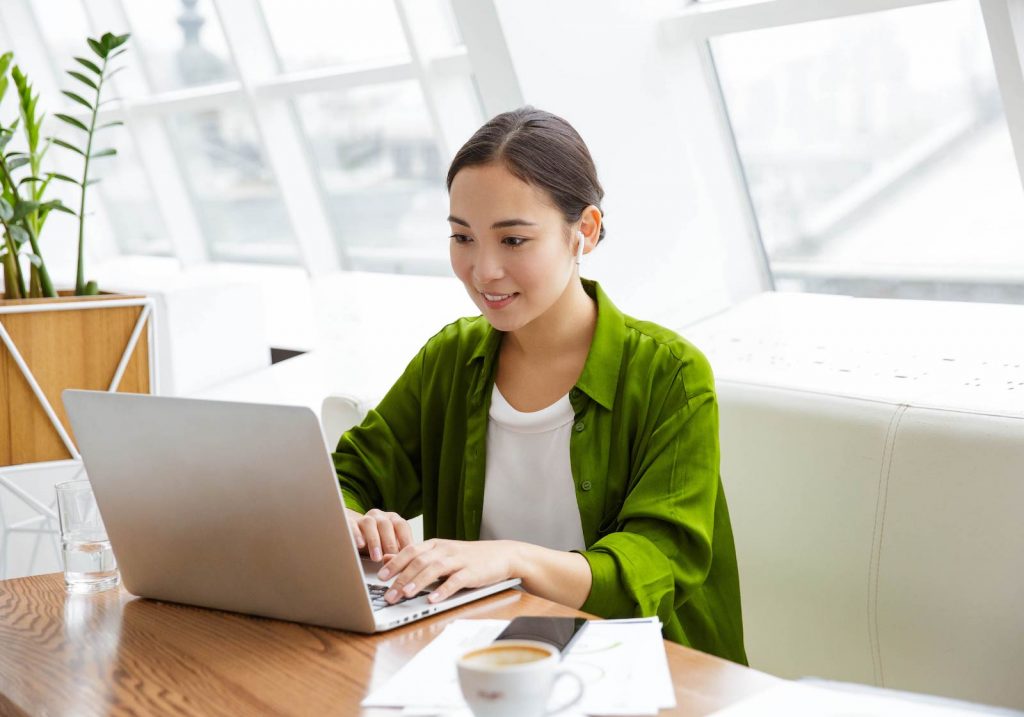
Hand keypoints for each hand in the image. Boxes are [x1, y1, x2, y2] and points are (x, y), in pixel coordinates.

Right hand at [345, 508, 413, 562]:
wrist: (356, 538)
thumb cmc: (378, 544)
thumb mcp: (390, 547)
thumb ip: (397, 552)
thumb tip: (405, 564)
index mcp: (392, 519)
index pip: (401, 526)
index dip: (405, 540)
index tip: (407, 555)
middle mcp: (379, 516)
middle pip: (386, 525)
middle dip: (390, 543)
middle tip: (391, 558)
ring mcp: (364, 518)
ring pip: (369, 524)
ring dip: (374, 541)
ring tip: (376, 558)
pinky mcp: (349, 522)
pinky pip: (352, 525)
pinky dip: (357, 535)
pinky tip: (360, 545)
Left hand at [377, 539, 516, 604]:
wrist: (502, 555)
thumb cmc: (469, 557)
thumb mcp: (442, 553)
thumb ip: (417, 555)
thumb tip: (388, 558)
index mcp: (436, 544)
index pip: (411, 550)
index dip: (395, 563)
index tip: (380, 577)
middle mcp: (445, 549)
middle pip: (419, 561)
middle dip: (401, 577)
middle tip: (388, 594)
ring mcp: (459, 560)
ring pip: (435, 569)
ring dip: (418, 582)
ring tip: (405, 594)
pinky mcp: (473, 572)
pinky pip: (456, 581)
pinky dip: (443, 590)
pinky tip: (433, 599)